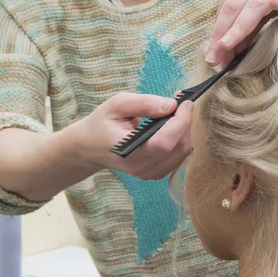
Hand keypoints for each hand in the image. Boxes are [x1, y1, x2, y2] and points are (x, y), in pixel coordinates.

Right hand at [71, 92, 192, 179]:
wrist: (91, 146)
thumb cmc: (102, 123)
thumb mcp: (117, 104)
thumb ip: (144, 104)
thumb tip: (171, 105)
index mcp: (129, 152)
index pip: (164, 143)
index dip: (180, 122)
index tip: (186, 103)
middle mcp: (141, 167)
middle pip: (177, 147)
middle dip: (184, 122)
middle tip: (180, 104)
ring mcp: (149, 173)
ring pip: (182, 152)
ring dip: (184, 130)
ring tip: (174, 114)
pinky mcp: (155, 173)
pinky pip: (178, 157)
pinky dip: (180, 139)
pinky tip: (171, 127)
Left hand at [206, 0, 277, 66]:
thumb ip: (247, 18)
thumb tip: (232, 46)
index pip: (224, 9)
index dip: (216, 33)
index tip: (211, 55)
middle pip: (234, 7)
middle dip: (221, 34)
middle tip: (213, 58)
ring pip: (256, 4)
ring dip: (240, 26)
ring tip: (228, 44)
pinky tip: (275, 4)